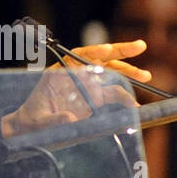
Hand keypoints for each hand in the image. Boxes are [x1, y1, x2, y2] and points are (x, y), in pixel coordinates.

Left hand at [1, 40, 150, 136]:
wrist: (30, 131)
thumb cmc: (30, 123)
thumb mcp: (38, 123)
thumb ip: (54, 120)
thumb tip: (71, 118)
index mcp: (59, 73)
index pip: (79, 56)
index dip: (94, 52)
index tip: (107, 50)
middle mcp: (75, 76)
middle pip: (100, 59)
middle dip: (120, 52)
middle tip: (140, 46)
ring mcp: (85, 87)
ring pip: (110, 75)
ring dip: (128, 74)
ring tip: (147, 76)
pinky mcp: (93, 101)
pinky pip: (112, 95)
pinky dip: (125, 98)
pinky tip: (135, 104)